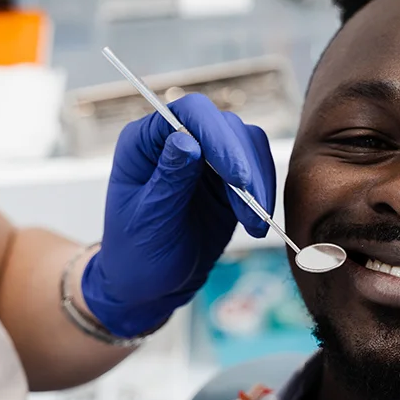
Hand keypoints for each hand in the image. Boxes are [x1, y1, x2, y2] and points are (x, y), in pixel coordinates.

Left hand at [82, 94, 275, 337]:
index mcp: (145, 142)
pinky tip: (257, 223)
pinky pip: (257, 169)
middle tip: (254, 208)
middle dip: (245, 166)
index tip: (237, 177)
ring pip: (247, 144)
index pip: (189, 113)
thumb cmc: (136, 255)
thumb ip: (168, 180)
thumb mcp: (148, 221)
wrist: (149, 286)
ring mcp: (205, 156)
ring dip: (259, 181)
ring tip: (256, 224)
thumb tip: (187, 139)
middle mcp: (176, 140)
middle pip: (225, 126)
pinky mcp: (227, 177)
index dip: (218, 136)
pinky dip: (264, 192)